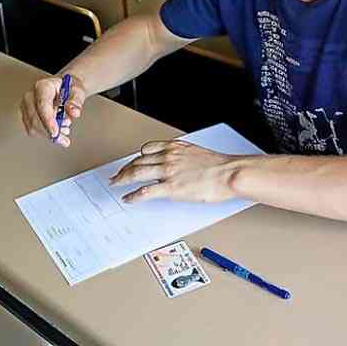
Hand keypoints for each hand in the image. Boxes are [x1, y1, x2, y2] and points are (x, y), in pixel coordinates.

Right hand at [20, 74, 87, 146]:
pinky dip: (46, 134)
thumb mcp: (78, 91)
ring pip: (32, 127)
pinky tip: (58, 131)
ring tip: (65, 130)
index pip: (42, 105)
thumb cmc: (69, 88)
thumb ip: (76, 101)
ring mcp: (26, 106)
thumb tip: (74, 112)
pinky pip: (33, 130)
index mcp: (43, 86)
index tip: (56, 132)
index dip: (48, 120)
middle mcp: (30, 96)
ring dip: (48, 133)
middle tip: (65, 135)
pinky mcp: (26, 116)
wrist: (65, 87)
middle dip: (49, 130)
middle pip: (35, 118)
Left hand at [110, 141, 237, 203]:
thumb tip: (180, 165)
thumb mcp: (198, 153)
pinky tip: (129, 198)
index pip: (147, 149)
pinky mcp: (170, 188)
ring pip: (136, 173)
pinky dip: (133, 195)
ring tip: (117, 184)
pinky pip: (144, 191)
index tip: (131, 162)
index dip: (135, 157)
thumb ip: (184, 157)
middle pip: (138, 161)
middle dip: (125, 169)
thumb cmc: (220, 166)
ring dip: (123, 179)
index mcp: (176, 147)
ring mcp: (168, 172)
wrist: (229, 173)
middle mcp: (168, 157)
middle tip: (118, 175)